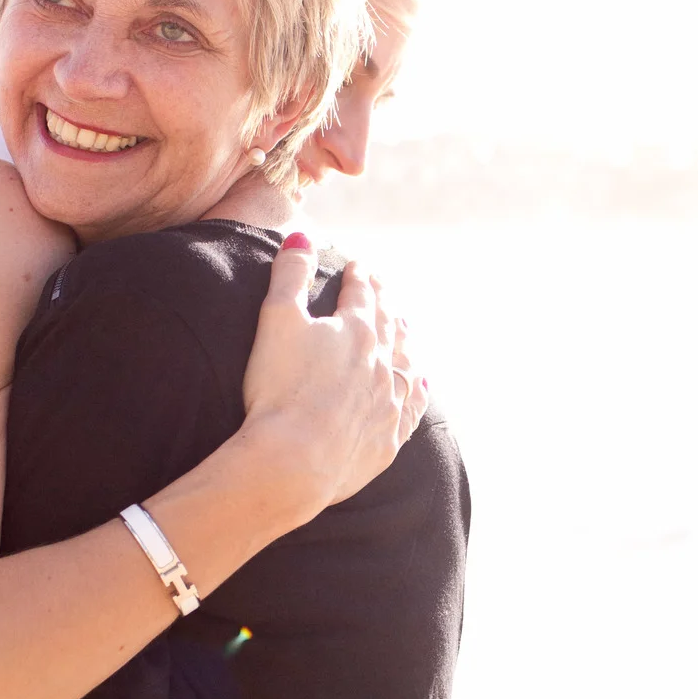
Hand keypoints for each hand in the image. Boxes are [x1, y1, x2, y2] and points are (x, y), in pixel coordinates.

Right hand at [237, 233, 427, 519]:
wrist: (294, 461)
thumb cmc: (279, 389)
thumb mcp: (276, 320)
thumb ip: (289, 275)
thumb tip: (303, 237)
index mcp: (355, 330)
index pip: (361, 294)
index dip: (359, 278)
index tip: (359, 267)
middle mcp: (381, 364)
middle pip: (387, 325)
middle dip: (383, 303)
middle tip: (383, 291)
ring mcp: (388, 403)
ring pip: (404, 363)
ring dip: (403, 342)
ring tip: (402, 328)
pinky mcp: (386, 440)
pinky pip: (411, 409)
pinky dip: (417, 391)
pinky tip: (421, 384)